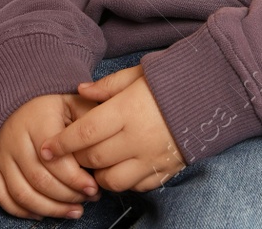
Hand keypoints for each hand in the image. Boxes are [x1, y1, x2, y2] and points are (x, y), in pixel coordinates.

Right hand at [0, 91, 102, 219]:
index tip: (93, 188)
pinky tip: (44, 213)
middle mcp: (15, 139)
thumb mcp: (73, 104)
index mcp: (37, 122)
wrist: (18, 103)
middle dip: (67, 196)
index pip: (55, 159)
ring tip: (73, 211)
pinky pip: (3, 196)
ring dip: (50, 208)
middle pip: (39, 179)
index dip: (75, 178)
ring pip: (22, 193)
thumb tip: (108, 141)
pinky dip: (22, 211)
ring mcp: (1, 156)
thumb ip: (90, 120)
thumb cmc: (52, 108)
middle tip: (87, 200)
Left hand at [38, 64, 187, 193]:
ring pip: (112, 180)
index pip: (84, 133)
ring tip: (99, 160)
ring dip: (99, 174)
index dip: (61, 143)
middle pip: (94, 159)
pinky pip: (136, 186)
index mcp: (128, 110)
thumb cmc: (174, 80)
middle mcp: (138, 138)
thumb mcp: (139, 74)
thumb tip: (80, 91)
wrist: (216, 93)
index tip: (45, 148)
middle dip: (77, 158)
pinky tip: (123, 165)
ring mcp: (152, 158)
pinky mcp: (165, 170)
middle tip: (74, 151)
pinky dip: (124, 180)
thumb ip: (107, 85)